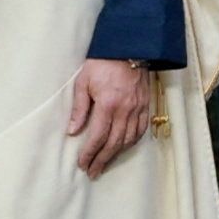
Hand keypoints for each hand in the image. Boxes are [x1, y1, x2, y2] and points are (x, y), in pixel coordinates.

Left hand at [66, 58, 155, 174]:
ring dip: (116, 154)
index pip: (98, 136)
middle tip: (92, 172)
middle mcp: (125, 110)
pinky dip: (132, 141)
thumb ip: (79, 107)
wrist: (129, 47)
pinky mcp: (145, 105)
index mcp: (108, 104)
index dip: (90, 153)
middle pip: (114, 143)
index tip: (82, 164)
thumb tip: (73, 131)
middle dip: (102, 159)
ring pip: (128, 139)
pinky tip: (124, 147)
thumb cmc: (102, 62)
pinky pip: (141, 129)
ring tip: (105, 163)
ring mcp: (138, 108)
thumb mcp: (83, 81)